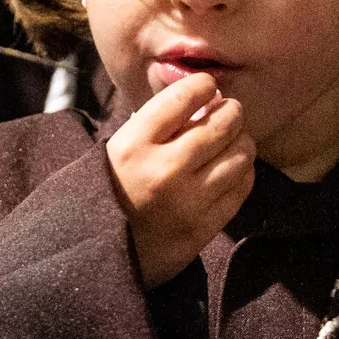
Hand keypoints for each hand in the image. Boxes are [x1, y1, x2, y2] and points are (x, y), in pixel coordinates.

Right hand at [106, 73, 253, 286]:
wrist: (96, 253)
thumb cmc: (111, 191)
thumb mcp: (119, 148)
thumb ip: (157, 123)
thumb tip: (208, 96)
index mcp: (133, 145)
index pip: (184, 97)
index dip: (204, 85)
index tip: (207, 88)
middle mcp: (163, 170)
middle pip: (222, 123)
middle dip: (231, 111)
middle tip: (227, 113)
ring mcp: (187, 202)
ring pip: (240, 154)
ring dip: (241, 141)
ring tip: (232, 141)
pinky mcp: (203, 228)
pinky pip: (241, 188)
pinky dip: (242, 172)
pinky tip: (231, 169)